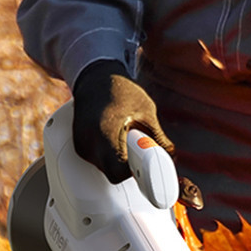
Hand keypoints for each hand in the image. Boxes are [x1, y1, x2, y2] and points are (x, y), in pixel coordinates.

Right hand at [71, 59, 173, 181]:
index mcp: (105, 133)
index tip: (146, 169)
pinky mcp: (79, 146)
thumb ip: (159, 137)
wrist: (93, 77)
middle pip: (112, 174)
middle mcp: (89, 143)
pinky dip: (110, 157)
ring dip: (119, 163)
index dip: (135, 174)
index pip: (118, 172)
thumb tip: (172, 158)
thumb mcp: (146, 110)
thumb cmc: (120, 90)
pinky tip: (116, 141)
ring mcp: (81, 146)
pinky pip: (98, 162)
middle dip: (129, 169)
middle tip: (140, 153)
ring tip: (126, 141)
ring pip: (105, 169)